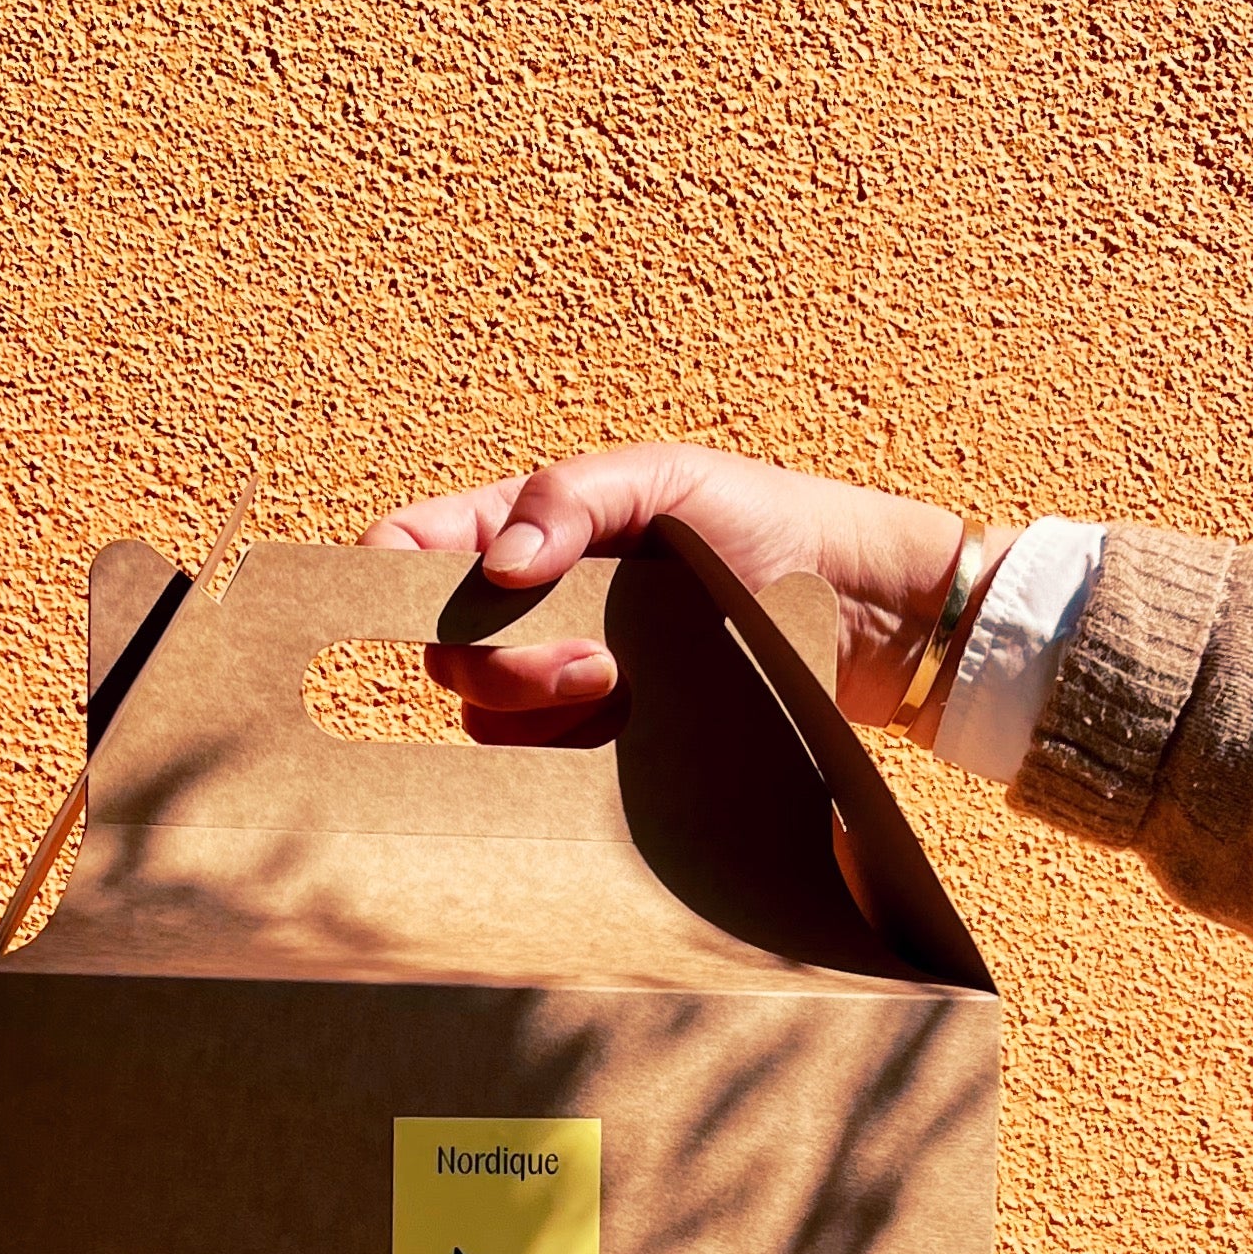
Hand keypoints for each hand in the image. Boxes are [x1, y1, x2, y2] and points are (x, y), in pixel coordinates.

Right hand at [361, 442, 987, 741]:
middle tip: (587, 663)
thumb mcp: (669, 480)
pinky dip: (565, 761)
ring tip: (621, 689)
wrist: (863, 619)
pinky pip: (542, 773)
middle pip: (442, 651)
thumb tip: (496, 565)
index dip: (389, 572)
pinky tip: (623, 737)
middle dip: (495, 661)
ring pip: (484, 720)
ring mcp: (565, 687)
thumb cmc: (769, 526)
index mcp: (528, 532)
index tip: (424, 590)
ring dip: (536, 710)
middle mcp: (533, 613)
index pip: (411, 548)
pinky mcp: (603, 753)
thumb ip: (569, 499)